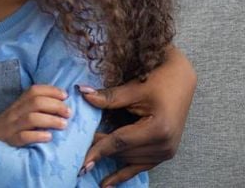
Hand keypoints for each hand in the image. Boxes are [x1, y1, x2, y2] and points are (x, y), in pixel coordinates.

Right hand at [0, 84, 70, 145]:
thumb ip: (32, 107)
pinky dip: (37, 136)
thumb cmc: (7, 128)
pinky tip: (48, 137)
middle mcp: (14, 113)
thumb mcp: (16, 113)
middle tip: (69, 113)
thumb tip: (59, 102)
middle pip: (35, 102)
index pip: (33, 90)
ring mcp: (11, 127)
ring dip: (50, 120)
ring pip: (31, 118)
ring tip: (63, 124)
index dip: (51, 90)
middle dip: (55, 105)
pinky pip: (23, 137)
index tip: (65, 95)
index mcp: (17, 104)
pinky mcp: (10, 141)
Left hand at [79, 46, 195, 186]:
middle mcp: (164, 145)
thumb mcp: (134, 88)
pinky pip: (142, 166)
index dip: (98, 149)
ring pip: (130, 160)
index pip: (120, 142)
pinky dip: (124, 173)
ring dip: (110, 159)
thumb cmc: (160, 80)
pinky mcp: (165, 152)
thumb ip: (109, 97)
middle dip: (100, 151)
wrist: (182, 80)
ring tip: (86, 163)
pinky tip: (108, 183)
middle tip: (75, 153)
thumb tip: (83, 94)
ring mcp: (167, 151)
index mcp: (158, 130)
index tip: (80, 160)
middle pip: (123, 152)